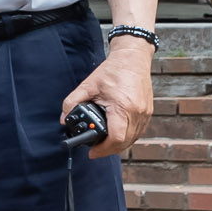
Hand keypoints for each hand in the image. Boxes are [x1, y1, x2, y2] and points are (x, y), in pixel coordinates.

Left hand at [62, 40, 154, 158]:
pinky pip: (138, 132)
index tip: (92, 152)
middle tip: (95, 149)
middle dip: (108, 150)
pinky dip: (127, 137)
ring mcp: (145, 113)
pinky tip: (117, 135)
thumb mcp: (88, 85)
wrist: (133, 58)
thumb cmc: (113, 70)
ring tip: (104, 144)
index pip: (115, 138)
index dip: (103, 150)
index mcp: (122, 106)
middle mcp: (137, 113)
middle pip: (124, 143)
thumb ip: (72, 101)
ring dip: (118, 145)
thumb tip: (64, 119)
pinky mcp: (148, 112)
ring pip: (133, 140)